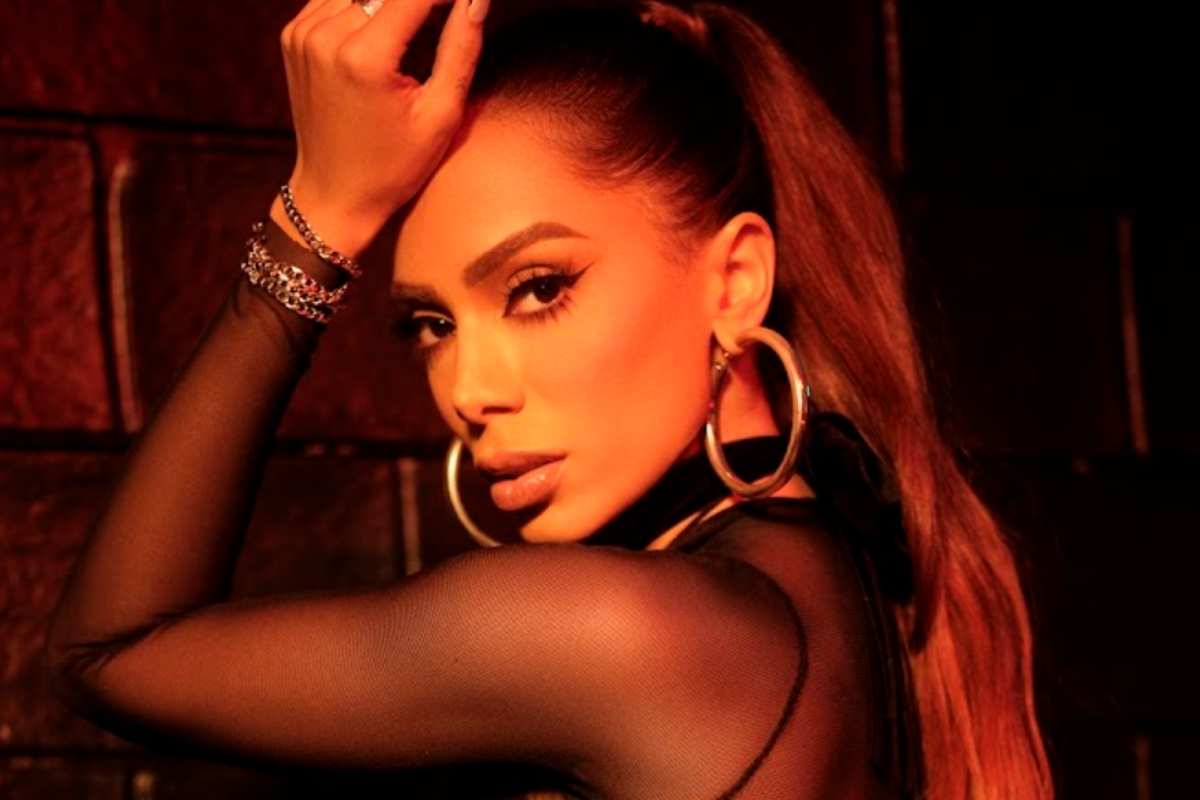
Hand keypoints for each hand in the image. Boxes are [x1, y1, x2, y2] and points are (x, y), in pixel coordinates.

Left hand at [273, 0, 489, 255]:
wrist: (334, 195)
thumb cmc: (393, 167)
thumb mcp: (441, 115)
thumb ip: (461, 48)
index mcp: (364, 58)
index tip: (467, 1)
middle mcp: (326, 37)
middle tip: (450, 10)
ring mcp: (303, 34)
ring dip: (393, 1)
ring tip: (420, 24)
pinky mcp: (294, 36)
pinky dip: (364, 4)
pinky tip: (386, 27)